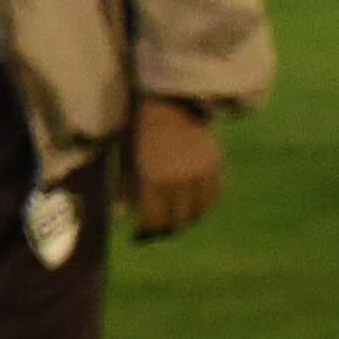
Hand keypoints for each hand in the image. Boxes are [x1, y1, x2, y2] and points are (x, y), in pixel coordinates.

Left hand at [130, 97, 225, 240]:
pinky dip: (202, 205)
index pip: (153, 221)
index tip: (137, 236)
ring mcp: (201, 175)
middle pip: (176, 222)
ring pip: (197, 213)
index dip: (145, 232)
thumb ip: (125, 188)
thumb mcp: (127, 158)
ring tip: (172, 217)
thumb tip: (122, 217)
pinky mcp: (216, 168)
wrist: (172, 103)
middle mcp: (179, 180)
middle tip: (155, 229)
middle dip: (164, 229)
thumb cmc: (141, 131)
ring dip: (184, 219)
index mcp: (153, 179)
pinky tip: (190, 204)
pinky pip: (212, 198)